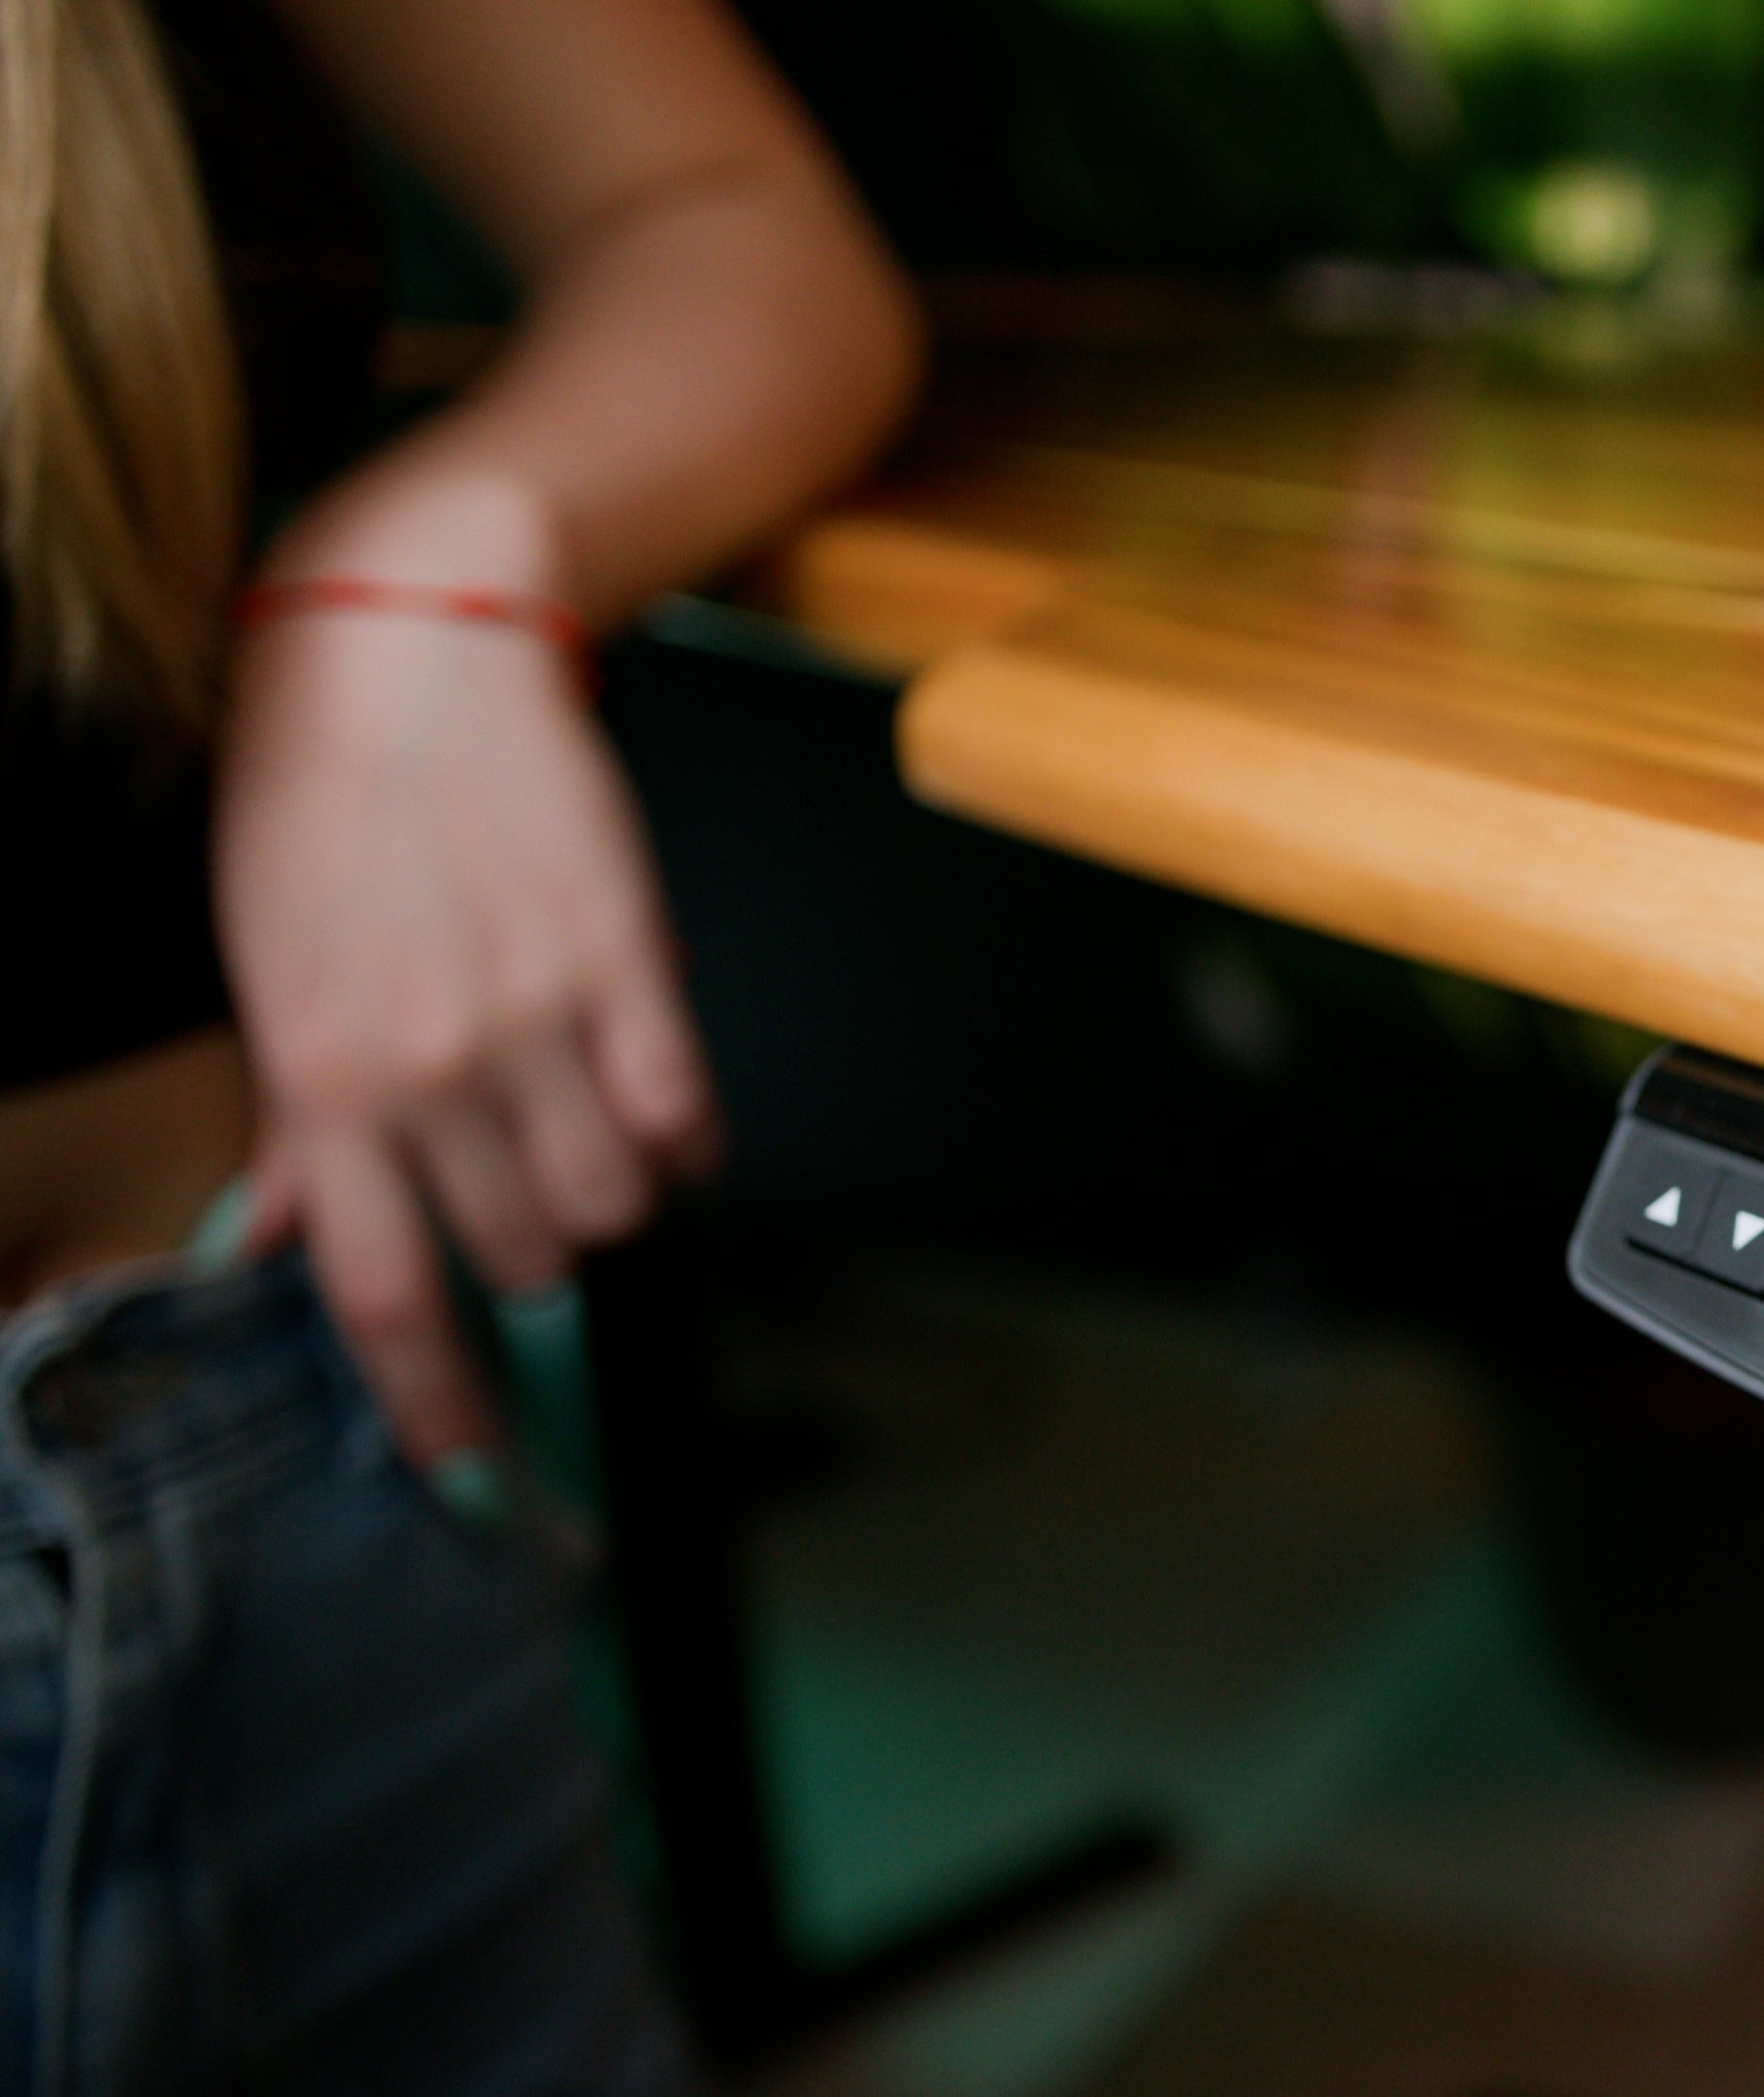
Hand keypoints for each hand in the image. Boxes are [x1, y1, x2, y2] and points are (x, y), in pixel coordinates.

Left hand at [214, 511, 717, 1462]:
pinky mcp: (628, 963)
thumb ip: (295, 1122)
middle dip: (535, 1245)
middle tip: (526, 1183)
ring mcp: (534, 1020)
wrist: (409, 649)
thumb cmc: (321, 801)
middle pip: (525, 1254)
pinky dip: (682, 1135)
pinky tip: (655, 1099)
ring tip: (590, 1128)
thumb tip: (279, 1236)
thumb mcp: (269, 971)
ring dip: (615, 1189)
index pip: (383, 1296)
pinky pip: (686, 1115)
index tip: (475, 1474)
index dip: (438, 1406)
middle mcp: (426, 1070)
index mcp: (322, 1081)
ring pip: (616, 1201)